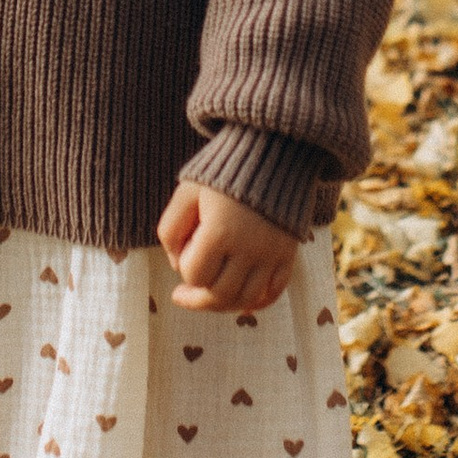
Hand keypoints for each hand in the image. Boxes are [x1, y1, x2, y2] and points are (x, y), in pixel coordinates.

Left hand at [160, 181, 298, 314]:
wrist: (272, 153)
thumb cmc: (222, 172)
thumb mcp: (186, 192)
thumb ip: (170, 229)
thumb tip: (177, 266)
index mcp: (219, 232)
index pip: (195, 275)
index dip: (184, 268)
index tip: (185, 251)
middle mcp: (248, 248)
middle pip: (219, 295)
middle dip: (196, 299)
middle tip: (183, 295)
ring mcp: (271, 254)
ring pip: (245, 300)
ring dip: (223, 305)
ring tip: (209, 296)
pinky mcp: (287, 254)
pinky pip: (274, 293)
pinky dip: (257, 303)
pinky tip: (241, 302)